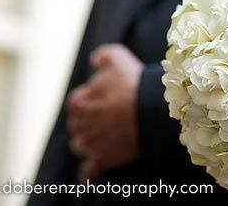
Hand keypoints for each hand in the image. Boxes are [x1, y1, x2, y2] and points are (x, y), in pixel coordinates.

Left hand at [66, 44, 143, 179]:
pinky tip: (97, 168)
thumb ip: (102, 55)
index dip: (92, 100)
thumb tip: (95, 60)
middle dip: (90, 122)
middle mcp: (78, 125)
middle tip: (111, 118)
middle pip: (79, 125)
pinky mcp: (101, 161)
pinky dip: (91, 171)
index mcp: (78, 102)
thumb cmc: (132, 84)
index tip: (108, 99)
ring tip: (109, 138)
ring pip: (82, 145)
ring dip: (91, 143)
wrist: (150, 110)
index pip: (77, 102)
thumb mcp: (117, 58)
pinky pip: (89, 172)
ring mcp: (89, 144)